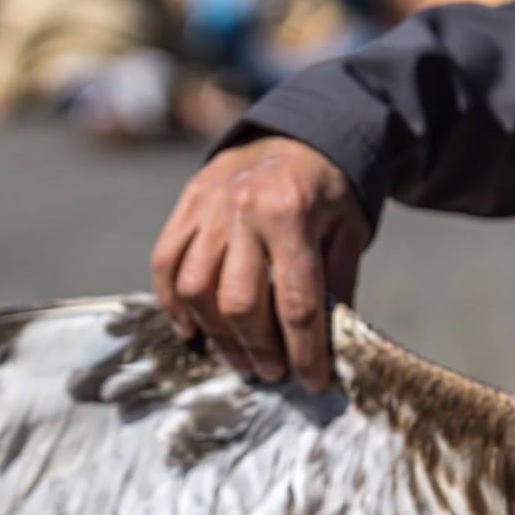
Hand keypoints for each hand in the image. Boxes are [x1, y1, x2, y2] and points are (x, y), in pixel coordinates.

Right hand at [151, 136, 371, 391]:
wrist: (296, 132)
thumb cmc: (329, 191)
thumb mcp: (350, 231)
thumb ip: (338, 283)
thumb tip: (328, 343)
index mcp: (293, 214)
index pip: (297, 301)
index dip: (305, 351)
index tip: (312, 382)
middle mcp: (244, 209)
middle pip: (239, 301)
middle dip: (257, 347)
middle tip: (271, 372)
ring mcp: (209, 205)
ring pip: (196, 288)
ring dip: (216, 335)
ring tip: (238, 358)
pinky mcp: (186, 204)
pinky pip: (165, 262)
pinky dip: (173, 303)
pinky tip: (191, 330)